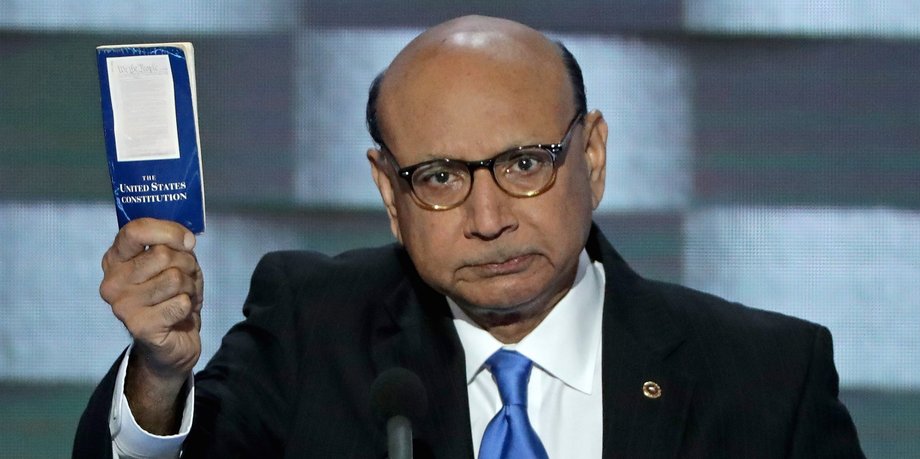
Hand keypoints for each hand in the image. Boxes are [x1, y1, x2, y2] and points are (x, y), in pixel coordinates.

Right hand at [100, 218, 202, 432]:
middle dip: (186, 264)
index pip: (135, 231)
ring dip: (189, 287)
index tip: (188, 242)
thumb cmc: (172, 295)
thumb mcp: (174, 263)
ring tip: (181, 297)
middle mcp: (112, 282)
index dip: (168, 231)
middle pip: (162, 255)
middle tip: (184, 280)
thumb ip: (173, 245)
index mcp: (115, 259)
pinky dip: (188, 306)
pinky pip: (180, 303)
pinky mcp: (139, 327)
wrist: (173, 342)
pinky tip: (179, 314)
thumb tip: (186, 240)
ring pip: (174, 278)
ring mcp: (123, 306)